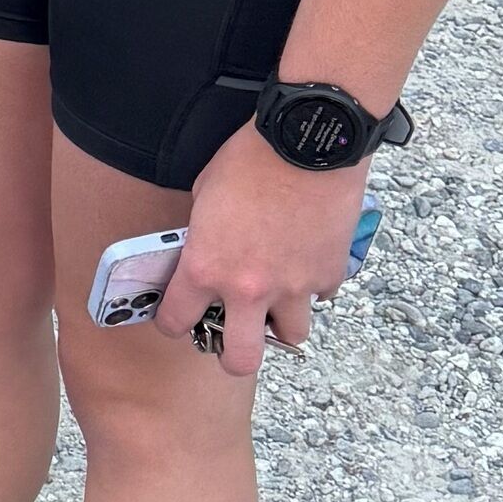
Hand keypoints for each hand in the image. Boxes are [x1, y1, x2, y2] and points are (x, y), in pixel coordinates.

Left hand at [157, 124, 375, 382]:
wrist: (306, 142)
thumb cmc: (248, 159)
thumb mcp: (203, 196)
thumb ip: (202, 237)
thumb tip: (205, 253)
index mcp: (205, 268)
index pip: (176, 322)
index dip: (173, 322)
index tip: (178, 316)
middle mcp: (248, 288)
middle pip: (240, 359)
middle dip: (233, 354)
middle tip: (233, 337)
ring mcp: (294, 286)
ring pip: (292, 334)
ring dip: (283, 321)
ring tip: (278, 297)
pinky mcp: (329, 273)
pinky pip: (321, 295)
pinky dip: (313, 285)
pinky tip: (306, 259)